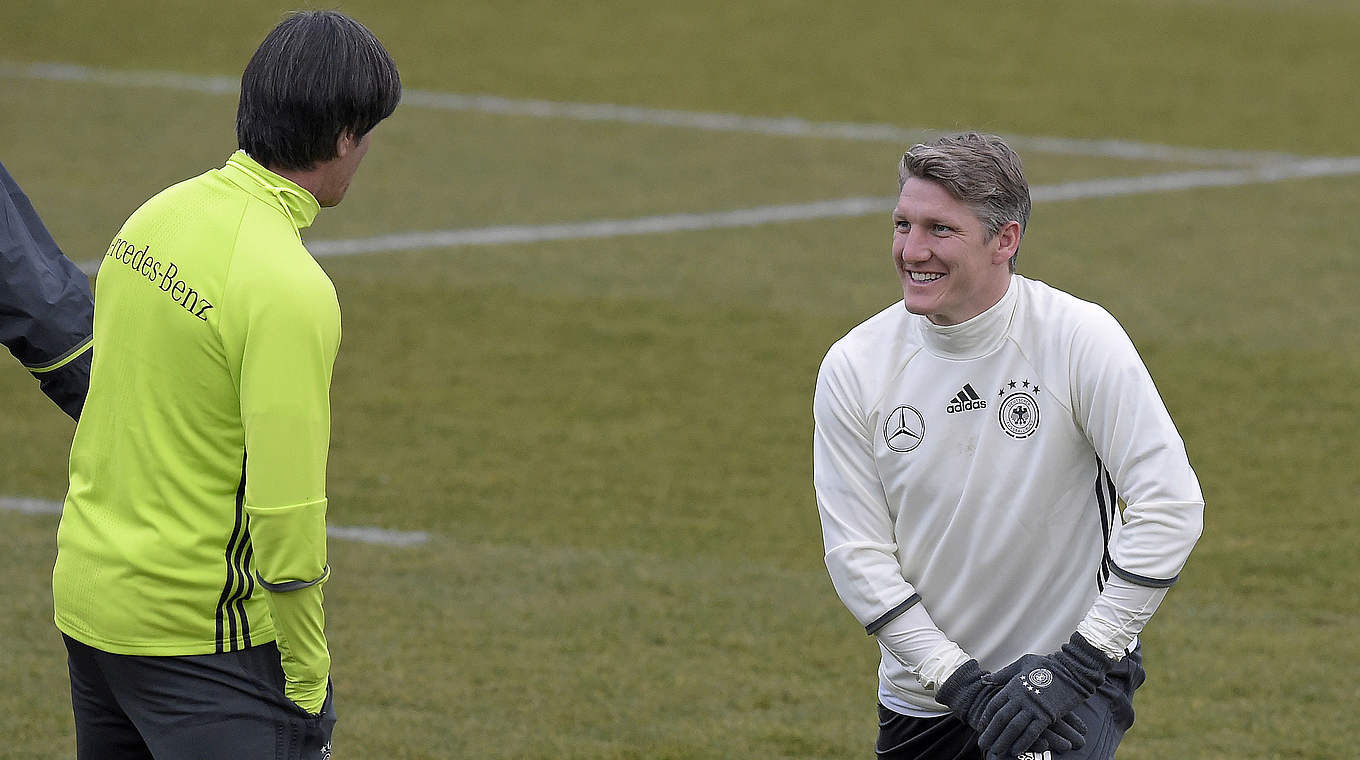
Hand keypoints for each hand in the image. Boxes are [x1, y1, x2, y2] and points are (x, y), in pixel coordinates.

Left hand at [937, 659, 1086, 754]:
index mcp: (1014, 685)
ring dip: (1004, 741)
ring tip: (996, 751)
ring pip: (1014, 728)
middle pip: (1001, 719)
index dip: (986, 718)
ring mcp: (1034, 707)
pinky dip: (1023, 743)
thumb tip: (985, 679)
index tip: (981, 728)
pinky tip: (1015, 751)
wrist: (1073, 669)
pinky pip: (1032, 732)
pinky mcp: (1047, 715)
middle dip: (991, 733)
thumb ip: (1004, 674)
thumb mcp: (1022, 663)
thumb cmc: (1048, 665)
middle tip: (983, 745)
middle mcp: (1021, 698)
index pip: (995, 705)